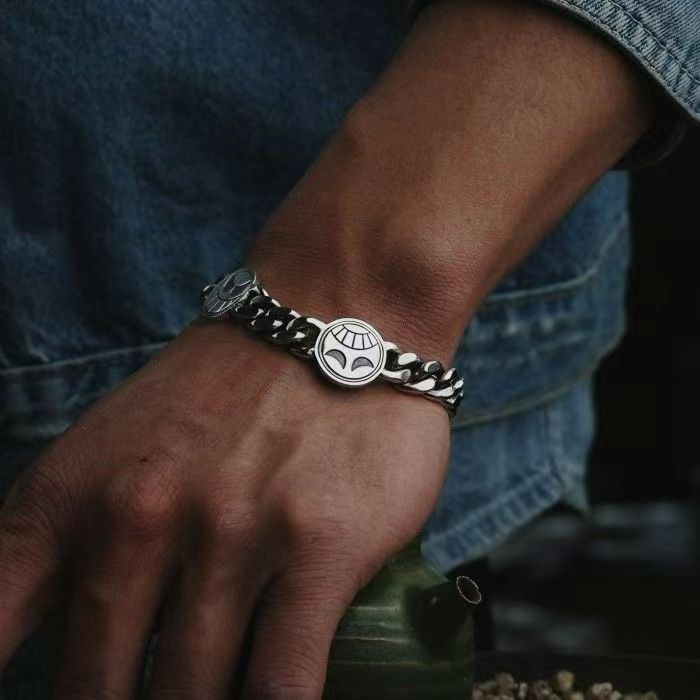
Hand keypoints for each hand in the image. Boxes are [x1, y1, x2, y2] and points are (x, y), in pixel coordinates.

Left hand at [0, 320, 448, 697]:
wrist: (332, 309)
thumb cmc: (230, 385)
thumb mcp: (118, 445)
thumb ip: (77, 540)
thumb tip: (74, 647)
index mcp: (69, 496)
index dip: (12, 694)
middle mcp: (136, 518)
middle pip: (98, 691)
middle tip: (158, 689)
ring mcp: (229, 533)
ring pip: (192, 696)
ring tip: (216, 685)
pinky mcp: (316, 547)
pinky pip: (280, 685)